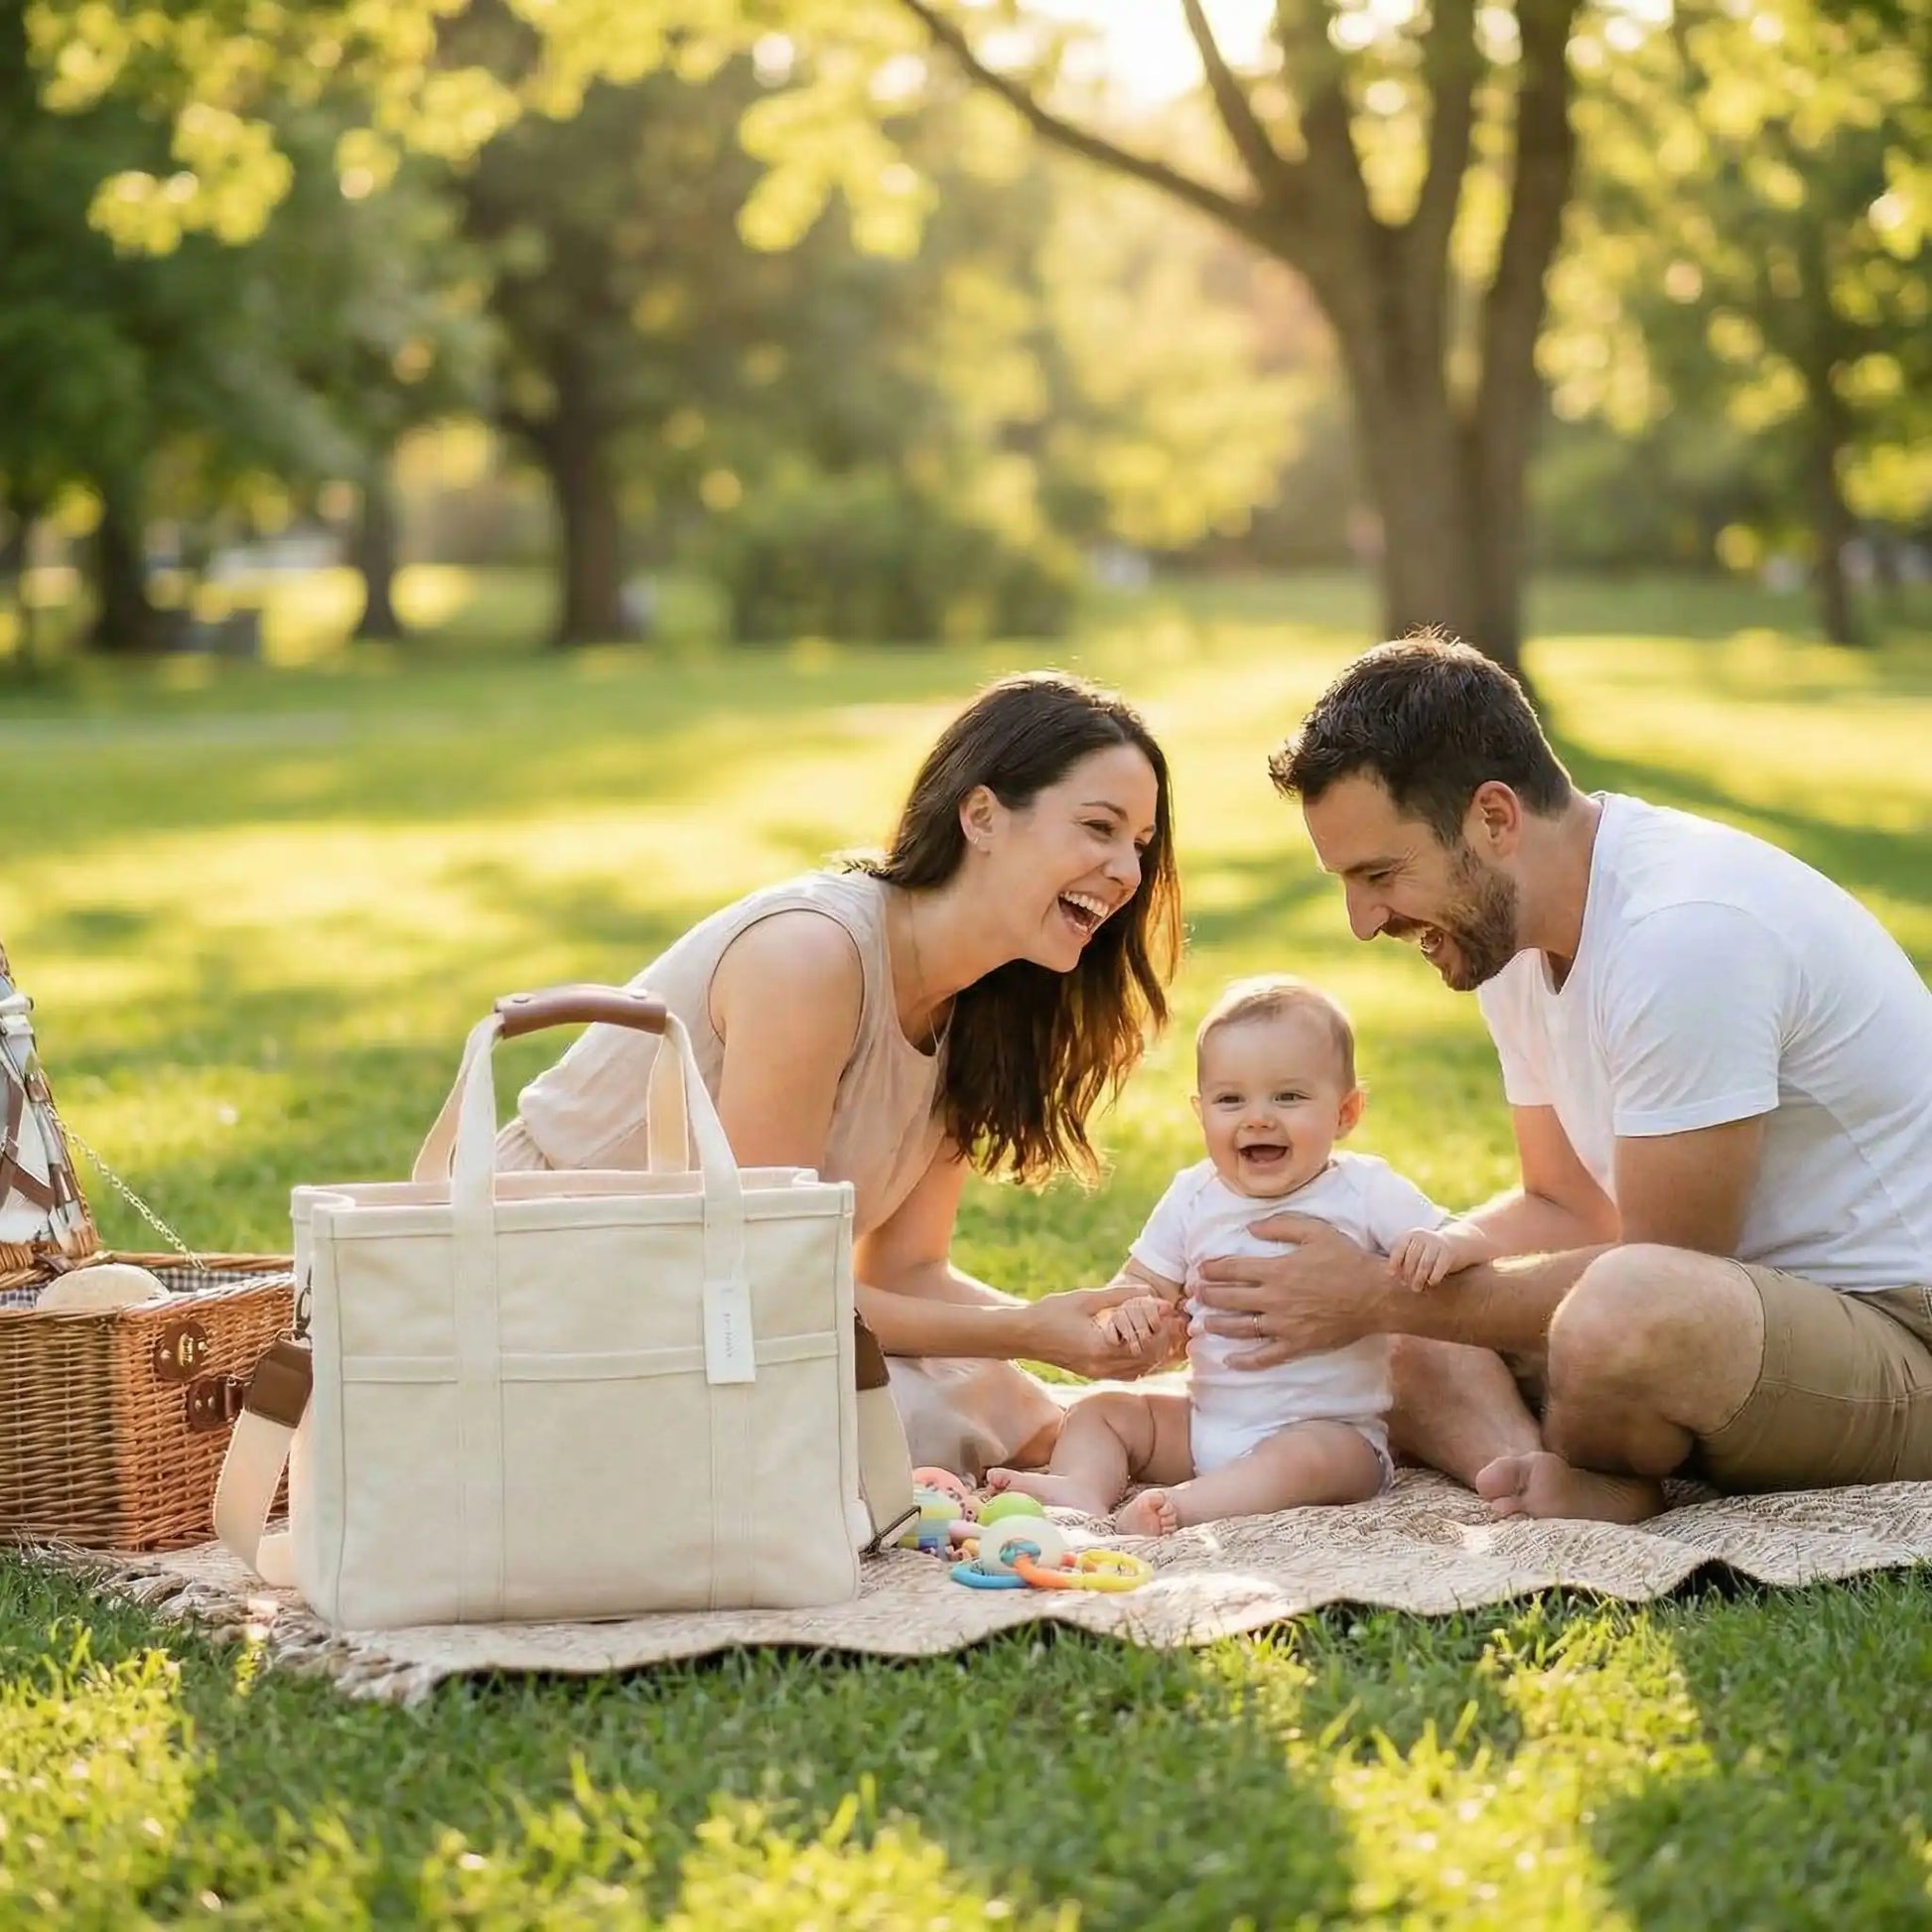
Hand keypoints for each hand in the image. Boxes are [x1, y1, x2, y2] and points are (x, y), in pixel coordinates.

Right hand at [1024, 1284, 1181, 1379]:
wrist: (1023, 1335)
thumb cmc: (1051, 1312)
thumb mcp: (1086, 1298)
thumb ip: (1119, 1295)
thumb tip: (1148, 1291)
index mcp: (1101, 1347)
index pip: (1144, 1343)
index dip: (1161, 1327)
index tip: (1168, 1310)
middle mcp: (1101, 1366)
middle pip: (1146, 1359)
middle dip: (1162, 1339)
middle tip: (1171, 1320)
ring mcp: (1097, 1373)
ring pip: (1139, 1369)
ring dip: (1153, 1351)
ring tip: (1162, 1329)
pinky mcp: (1094, 1373)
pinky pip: (1126, 1372)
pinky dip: (1140, 1360)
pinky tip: (1144, 1343)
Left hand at [1190, 1213, 1390, 1367]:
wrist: (1376, 1296)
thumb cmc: (1347, 1260)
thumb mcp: (1316, 1231)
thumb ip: (1280, 1226)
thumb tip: (1250, 1228)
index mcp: (1277, 1270)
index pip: (1232, 1270)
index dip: (1211, 1270)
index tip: (1200, 1270)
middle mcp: (1275, 1299)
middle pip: (1229, 1299)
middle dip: (1207, 1297)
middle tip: (1194, 1296)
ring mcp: (1285, 1325)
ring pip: (1241, 1328)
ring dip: (1218, 1326)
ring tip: (1203, 1324)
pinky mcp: (1297, 1345)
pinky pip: (1266, 1357)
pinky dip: (1245, 1361)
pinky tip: (1230, 1361)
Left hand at [1389, 1226, 1454, 1289]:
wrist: (1457, 1242)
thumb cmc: (1429, 1251)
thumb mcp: (1415, 1249)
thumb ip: (1403, 1259)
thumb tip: (1392, 1275)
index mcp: (1411, 1235)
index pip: (1399, 1249)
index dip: (1394, 1263)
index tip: (1392, 1275)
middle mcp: (1423, 1236)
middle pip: (1411, 1258)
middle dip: (1407, 1273)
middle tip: (1406, 1284)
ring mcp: (1437, 1242)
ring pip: (1424, 1264)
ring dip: (1419, 1278)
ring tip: (1416, 1288)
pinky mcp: (1449, 1251)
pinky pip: (1439, 1267)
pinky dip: (1433, 1277)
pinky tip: (1431, 1283)